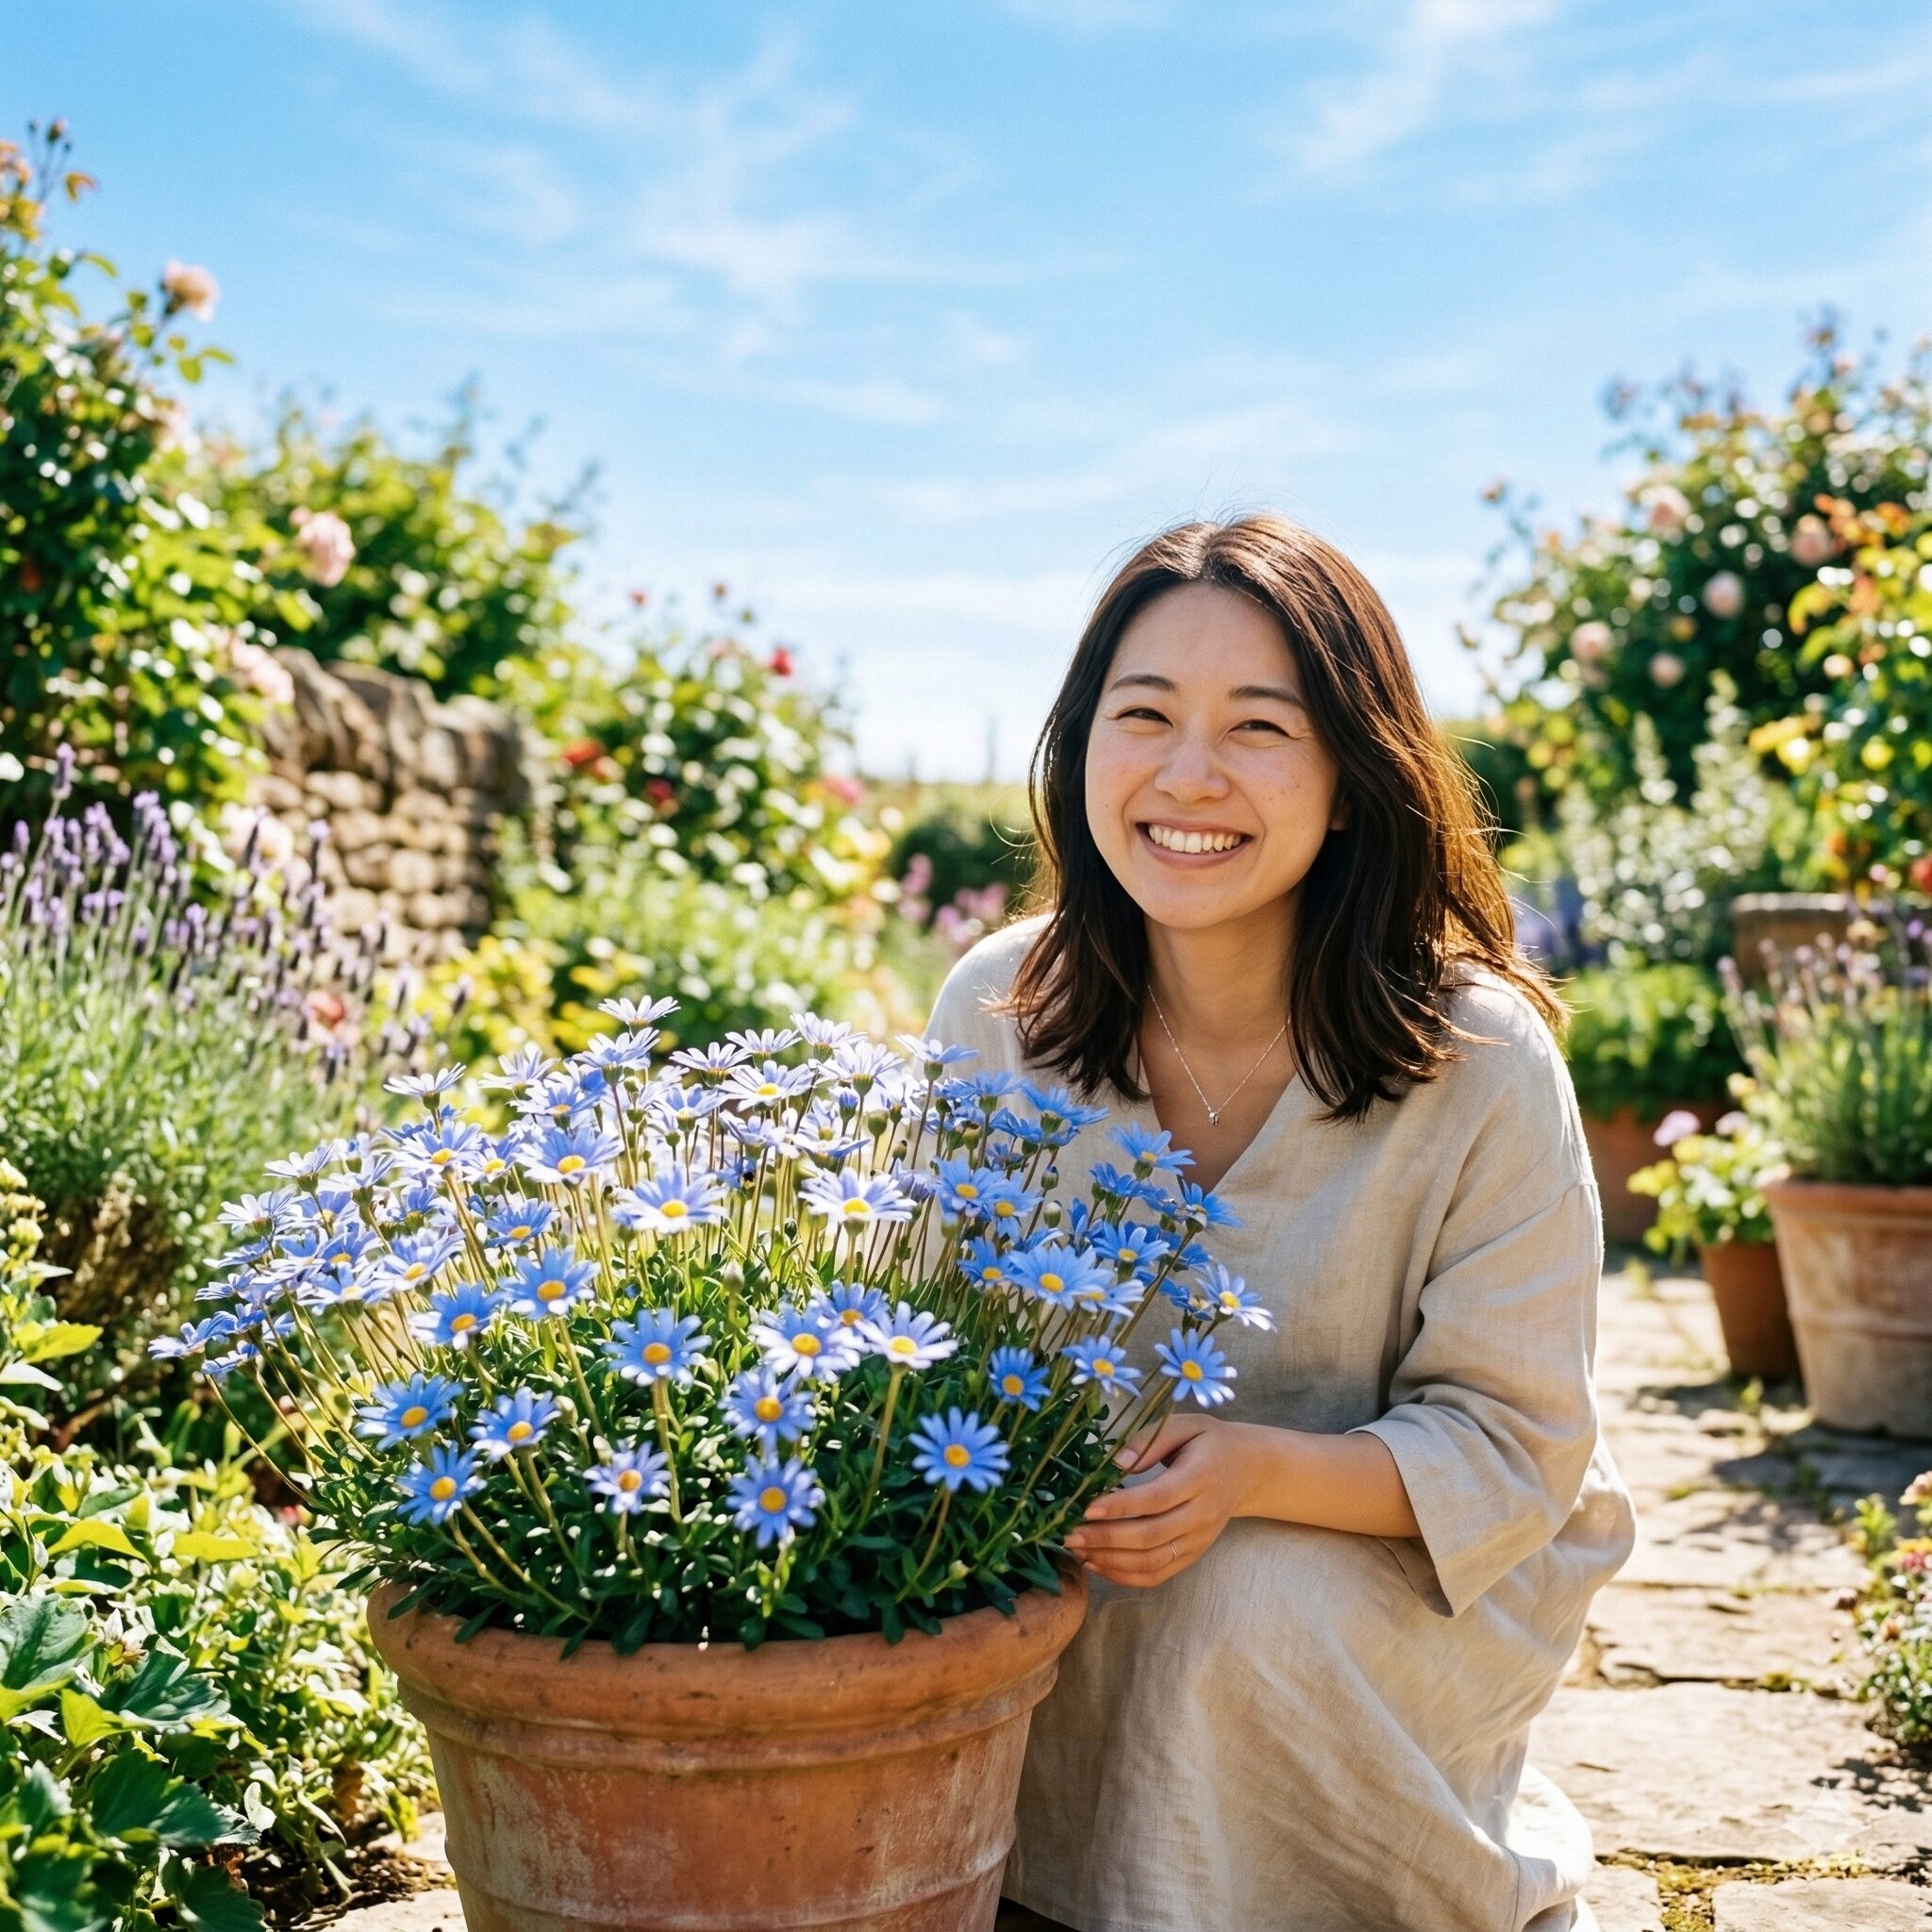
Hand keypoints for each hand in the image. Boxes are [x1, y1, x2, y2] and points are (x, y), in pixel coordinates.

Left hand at [1062, 1413, 1258, 1587]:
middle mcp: (1202, 1514)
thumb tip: (1114, 1463)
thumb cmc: (1209, 1442)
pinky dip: (1125, 1575)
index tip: (1086, 1508)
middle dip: (1106, 1538)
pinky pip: (1158, 1574)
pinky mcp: (1193, 1555)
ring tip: (1076, 1549)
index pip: (1156, 1499)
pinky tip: (1097, 1563)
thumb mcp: (1184, 1425)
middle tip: (1069, 1534)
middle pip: (1151, 1536)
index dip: (1120, 1507)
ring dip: (1110, 1560)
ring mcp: (1198, 1540)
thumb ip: (1148, 1441)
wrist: (1249, 1471)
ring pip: (1152, 1562)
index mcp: (1200, 1478)